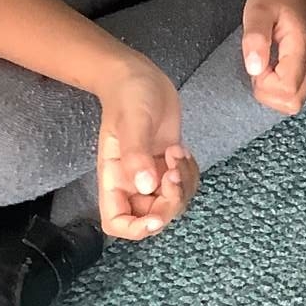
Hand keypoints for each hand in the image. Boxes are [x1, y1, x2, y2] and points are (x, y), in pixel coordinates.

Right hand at [95, 59, 199, 240]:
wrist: (139, 76)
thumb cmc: (129, 96)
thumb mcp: (133, 122)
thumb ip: (136, 154)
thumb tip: (146, 186)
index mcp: (114, 178)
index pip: (117, 222)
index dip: (136, 229)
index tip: (158, 215)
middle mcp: (132, 181)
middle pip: (151, 216)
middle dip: (170, 202)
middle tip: (174, 171)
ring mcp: (151, 173)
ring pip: (172, 201)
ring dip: (183, 184)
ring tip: (176, 153)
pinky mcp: (168, 163)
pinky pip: (185, 183)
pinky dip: (190, 173)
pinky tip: (181, 150)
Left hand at [242, 0, 305, 116]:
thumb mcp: (257, 11)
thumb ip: (255, 39)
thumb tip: (254, 70)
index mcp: (303, 47)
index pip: (287, 89)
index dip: (265, 84)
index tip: (257, 61)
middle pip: (293, 102)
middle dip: (268, 92)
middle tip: (260, 65)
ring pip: (295, 102)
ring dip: (274, 92)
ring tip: (267, 65)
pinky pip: (298, 93)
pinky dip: (282, 88)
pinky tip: (275, 68)